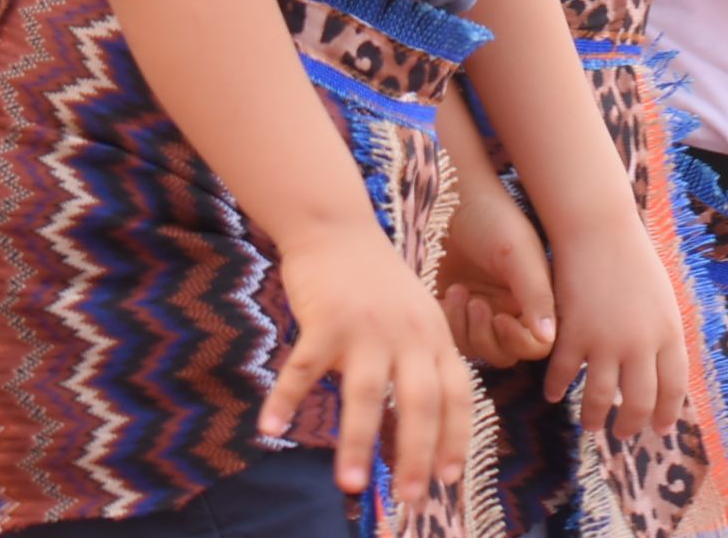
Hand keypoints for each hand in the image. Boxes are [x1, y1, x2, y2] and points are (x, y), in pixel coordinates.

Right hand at [263, 223, 476, 495]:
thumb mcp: (414, 317)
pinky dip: (286, 400)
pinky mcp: (325, 318)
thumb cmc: (375, 283)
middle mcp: (408, 333)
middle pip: (420, 403)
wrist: (336, 227)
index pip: (457, 395)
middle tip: (409, 499)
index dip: (455, 438)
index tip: (449, 479)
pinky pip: (304, 369)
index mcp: (435, 335)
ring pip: (366, 395)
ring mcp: (366, 327)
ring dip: (357, 444)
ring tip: (348, 486)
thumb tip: (414, 435)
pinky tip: (271, 428)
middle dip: (416, 456)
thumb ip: (419, 364)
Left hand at [435, 171, 557, 367]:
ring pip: (476, 349)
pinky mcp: (451, 310)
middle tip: (476, 303)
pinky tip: (448, 293)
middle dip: (487, 337)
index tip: (501, 319)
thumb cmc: (492, 219)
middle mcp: (508, 310)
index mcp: (533, 299)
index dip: (519, 341)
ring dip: (466, 329)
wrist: (451, 199)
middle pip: (505, 354)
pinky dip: (448, 323)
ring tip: (460, 292)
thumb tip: (549, 339)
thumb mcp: (518, 254)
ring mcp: (479, 312)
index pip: (536, 345)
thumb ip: (536, 295)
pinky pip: (451, 338)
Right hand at [540, 211, 689, 442]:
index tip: (659, 429)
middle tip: (622, 434)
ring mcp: (605, 340)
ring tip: (591, 425)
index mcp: (669, 332)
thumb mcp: (662, 296)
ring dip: (594, 418)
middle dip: (631, 425)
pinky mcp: (572, 333)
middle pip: (639, 401)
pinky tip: (554, 394)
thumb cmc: (632, 257)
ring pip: (601, 398)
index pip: (674, 387)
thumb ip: (663, 333)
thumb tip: (663, 369)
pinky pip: (564, 374)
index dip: (666, 413)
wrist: (598, 228)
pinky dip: (558, 388)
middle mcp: (641, 343)